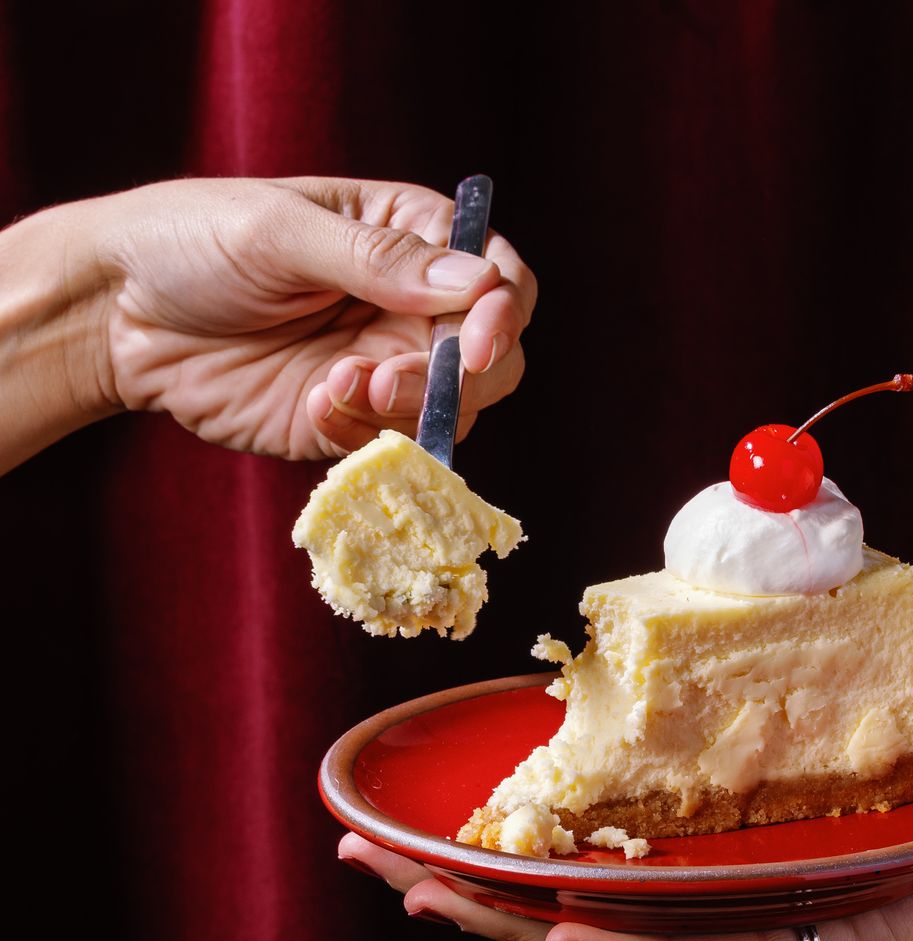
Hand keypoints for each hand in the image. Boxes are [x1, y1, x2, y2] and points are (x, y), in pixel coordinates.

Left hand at [0, 177, 534, 469]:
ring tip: (339, 388)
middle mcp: (410, 305)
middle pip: (491, 355)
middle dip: (458, 376)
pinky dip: (363, 433)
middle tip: (391, 379)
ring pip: (451, 408)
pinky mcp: (351, 419)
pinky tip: (313, 404)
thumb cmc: (193, 240)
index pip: (499, 278)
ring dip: (409, 409)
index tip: (473, 343)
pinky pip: (391, 443)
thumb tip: (480, 282)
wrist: (118, 315)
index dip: (502, 313)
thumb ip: (381, 259)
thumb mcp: (281, 232)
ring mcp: (384, 365)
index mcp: (409, 237)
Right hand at [338, 729, 912, 940]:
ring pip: (627, 936)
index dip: (509, 828)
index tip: (424, 805)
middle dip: (474, 882)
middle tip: (371, 860)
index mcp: (732, 836)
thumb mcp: (864, 711)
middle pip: (585, 894)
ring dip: (518, 924)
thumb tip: (722, 620)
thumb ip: (788, 681)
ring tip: (425, 898)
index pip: (601, 837)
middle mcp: (737, 890)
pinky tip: (559, 938)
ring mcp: (777, 926)